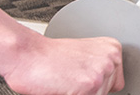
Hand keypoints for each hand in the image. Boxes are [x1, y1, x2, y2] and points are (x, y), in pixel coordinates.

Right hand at [0, 34, 123, 94]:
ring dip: (77, 94)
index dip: (93, 87)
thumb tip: (105, 88)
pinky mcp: (90, 85)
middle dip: (86, 92)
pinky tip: (62, 87)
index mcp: (112, 49)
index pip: (114, 85)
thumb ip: (98, 70)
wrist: (25, 55)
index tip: (79, 80)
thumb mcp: (83, 59)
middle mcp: (111, 59)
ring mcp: (102, 73)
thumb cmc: (46, 58)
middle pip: (104, 94)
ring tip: (64, 83)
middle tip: (69, 80)